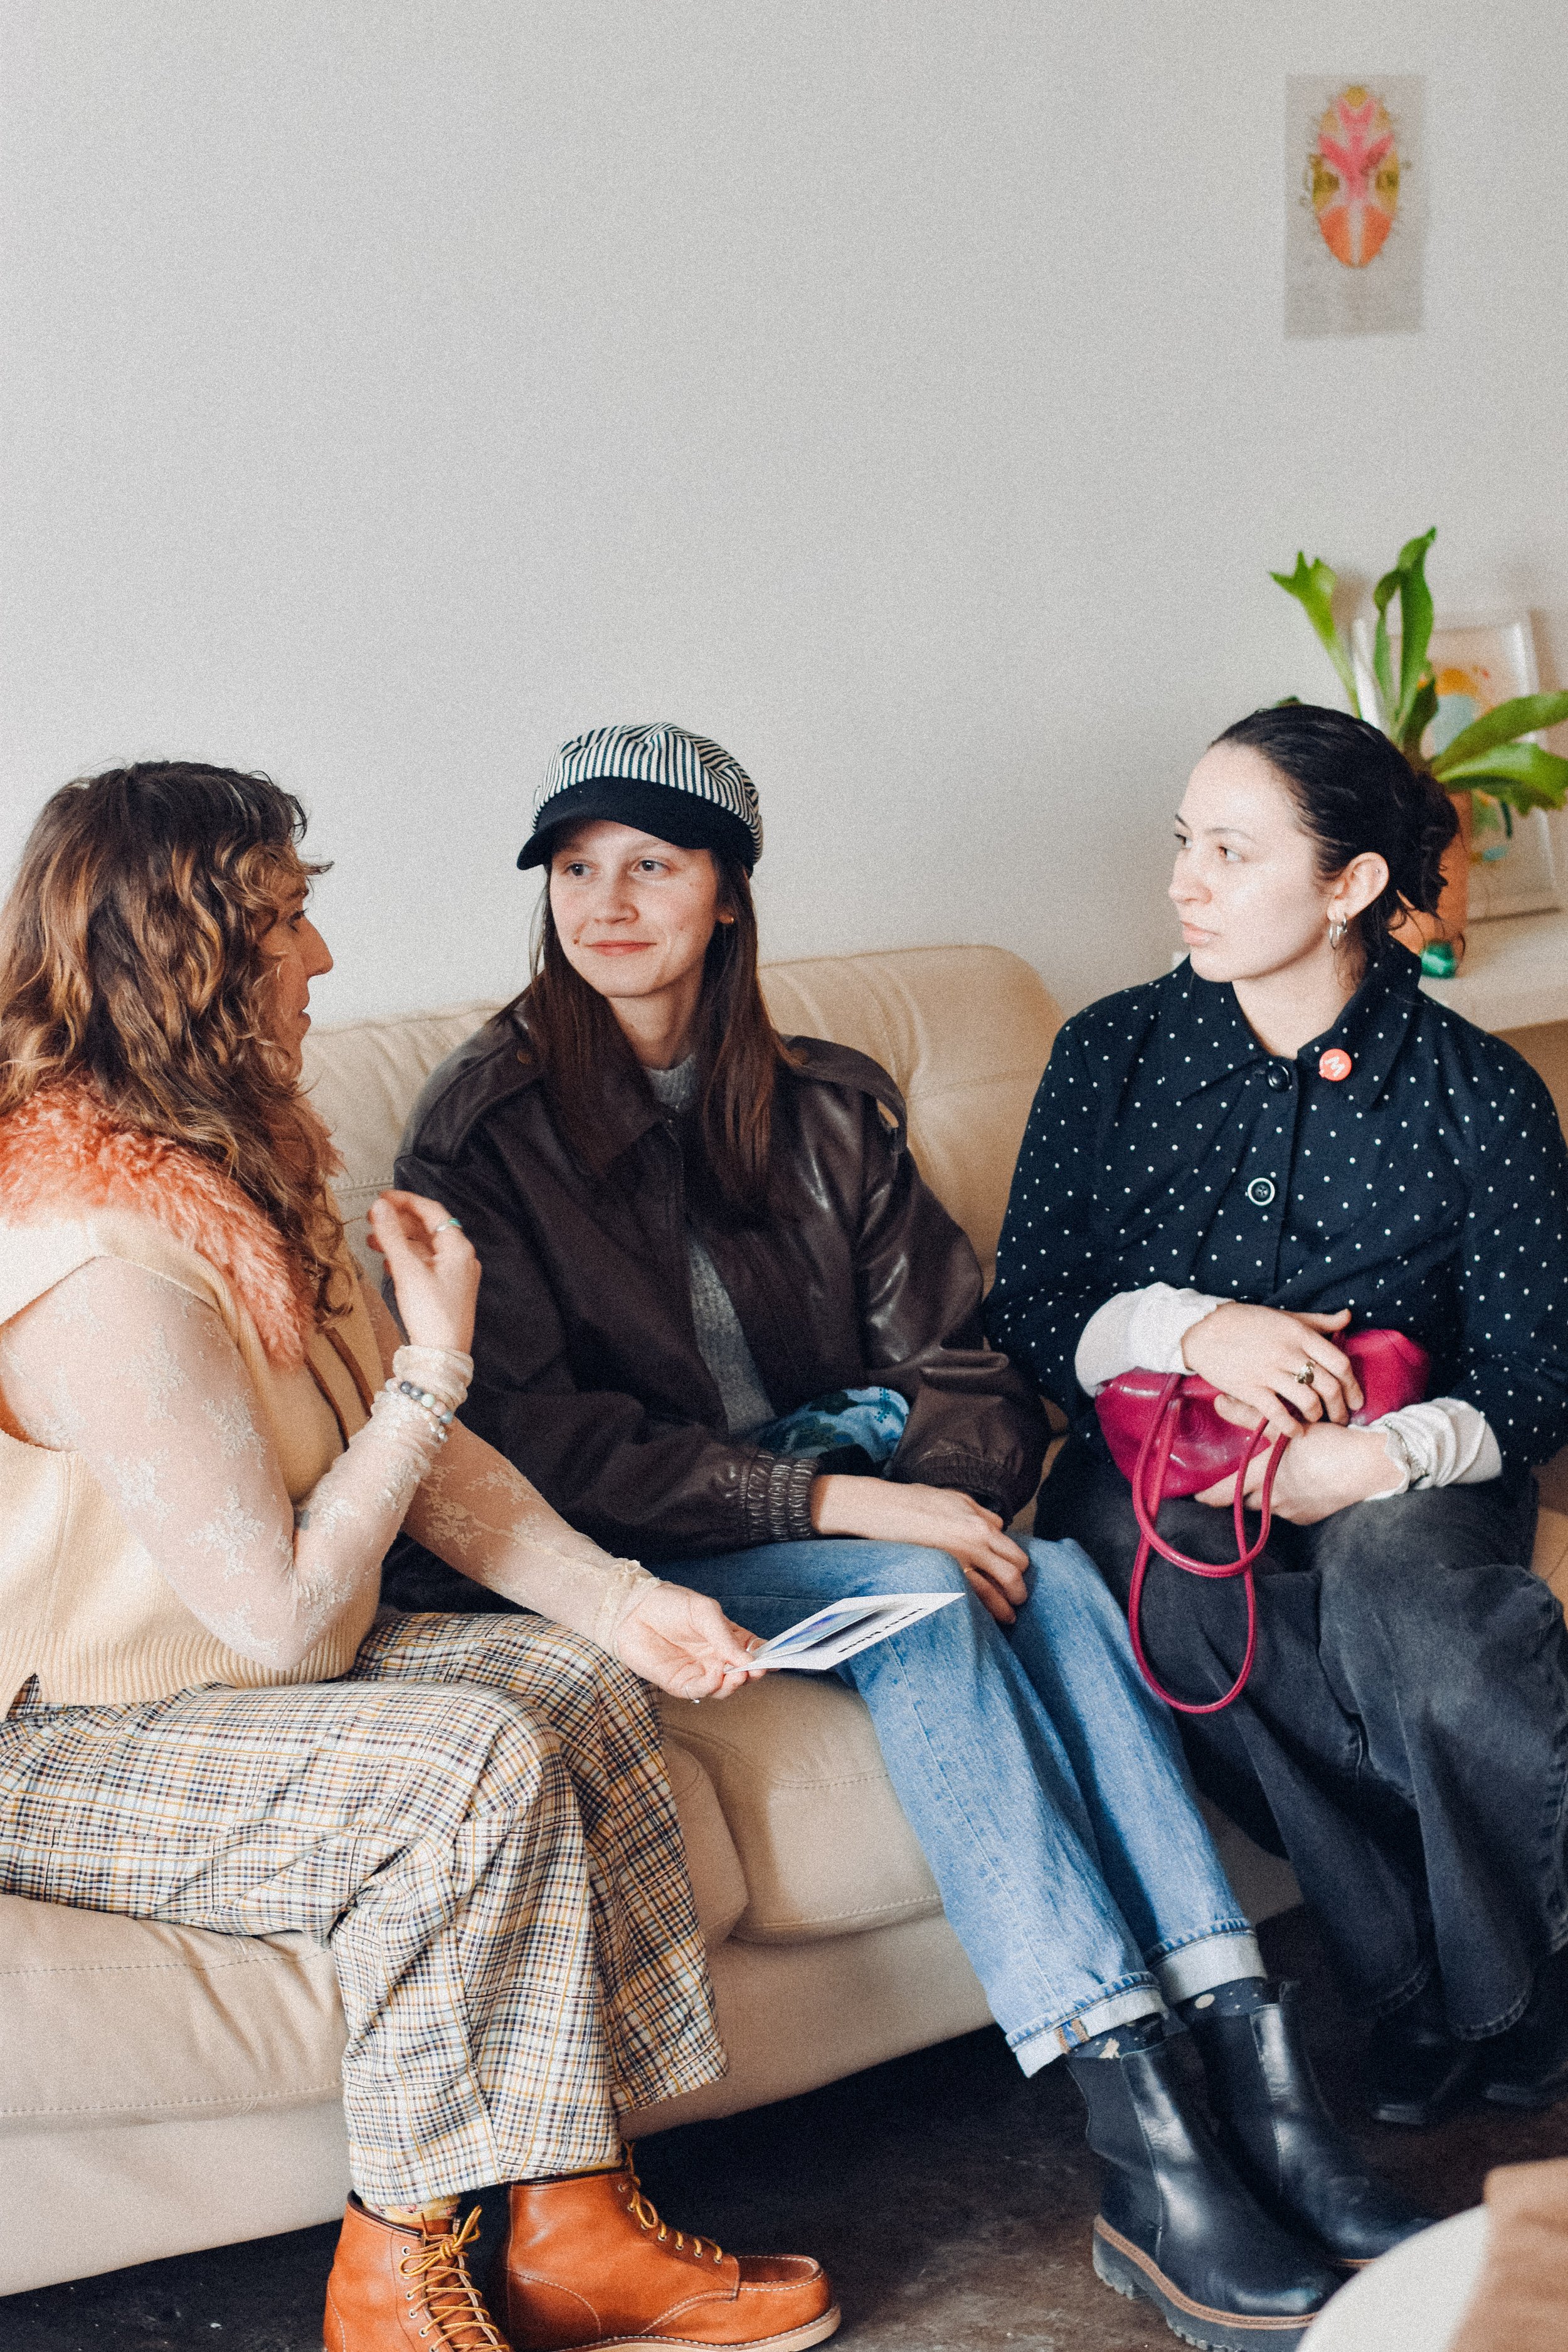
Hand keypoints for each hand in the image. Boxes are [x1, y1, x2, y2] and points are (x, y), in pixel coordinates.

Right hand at [365, 1191, 480, 1354]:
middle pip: (428, 1228)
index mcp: (458, 1248)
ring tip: (374, 1240)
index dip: (405, 1200)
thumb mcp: (407, 1270)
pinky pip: (426, 1265)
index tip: (383, 1198)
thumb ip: (391, 1235)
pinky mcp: (447, 1290)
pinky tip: (389, 1263)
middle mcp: (461, 1258)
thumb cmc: (432, 1317)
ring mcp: (455, 1275)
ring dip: (400, 1240)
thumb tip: (379, 1208)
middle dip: (399, 1221)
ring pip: (425, 1247)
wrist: (441, 1356)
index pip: (432, 1211)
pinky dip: (407, 1258)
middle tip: (375, 1217)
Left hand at [611, 1583, 765, 1700]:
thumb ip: (725, 1636)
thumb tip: (748, 1659)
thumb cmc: (670, 1604)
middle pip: (742, 1674)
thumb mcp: (705, 1612)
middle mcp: (715, 1658)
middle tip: (755, 1669)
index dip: (765, 1657)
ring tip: (735, 1674)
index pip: (752, 1652)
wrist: (633, 1611)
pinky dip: (711, 1687)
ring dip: (733, 1684)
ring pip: (724, 1688)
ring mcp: (698, 1671)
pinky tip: (716, 1676)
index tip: (774, 1660)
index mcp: (726, 1638)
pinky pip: (700, 1691)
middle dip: (751, 1674)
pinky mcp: (679, 1682)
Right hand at [809, 1474, 1027, 1625]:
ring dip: (1006, 1607)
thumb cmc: (915, 1501)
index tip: (1016, 1576)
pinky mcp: (941, 1575)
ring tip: (1008, 1616)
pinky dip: (982, 1610)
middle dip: (1019, 1589)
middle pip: (1013, 1573)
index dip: (1019, 1567)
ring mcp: (958, 1562)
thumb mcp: (955, 1498)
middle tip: (1018, 1599)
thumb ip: (981, 1514)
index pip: (1015, 1552)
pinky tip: (984, 1619)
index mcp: (980, 1524)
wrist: (882, 1509)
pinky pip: (970, 1599)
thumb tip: (998, 1527)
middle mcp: (975, 1544)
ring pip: (996, 1592)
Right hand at [1181, 1303, 1360, 1440]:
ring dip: (1318, 1417)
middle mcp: (1288, 1353)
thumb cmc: (1246, 1321)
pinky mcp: (1249, 1388)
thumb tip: (1347, 1317)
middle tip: (1341, 1418)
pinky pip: (1277, 1414)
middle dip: (1340, 1408)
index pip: (1340, 1362)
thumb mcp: (1285, 1316)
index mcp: (1300, 1334)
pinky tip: (1296, 1432)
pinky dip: (1291, 1427)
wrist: (1203, 1329)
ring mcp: (1268, 1371)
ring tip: (1318, 1422)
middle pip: (1329, 1387)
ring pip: (1307, 1401)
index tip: (1356, 1400)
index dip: (1353, 1385)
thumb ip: (1318, 1321)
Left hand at [1196, 1421, 1400, 1523]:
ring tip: (1277, 1475)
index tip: (1196, 1496)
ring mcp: (1295, 1511)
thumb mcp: (1287, 1426)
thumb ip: (1251, 1415)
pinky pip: (1292, 1509)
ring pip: (1271, 1505)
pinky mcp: (1313, 1516)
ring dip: (1269, 1493)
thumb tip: (1219, 1401)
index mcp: (1264, 1477)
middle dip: (1243, 1491)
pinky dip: (1290, 1497)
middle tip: (1240, 1479)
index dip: (1209, 1495)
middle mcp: (1275, 1500)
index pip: (1226, 1493)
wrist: (1369, 1466)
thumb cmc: (1328, 1443)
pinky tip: (1301, 1482)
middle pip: (1248, 1500)